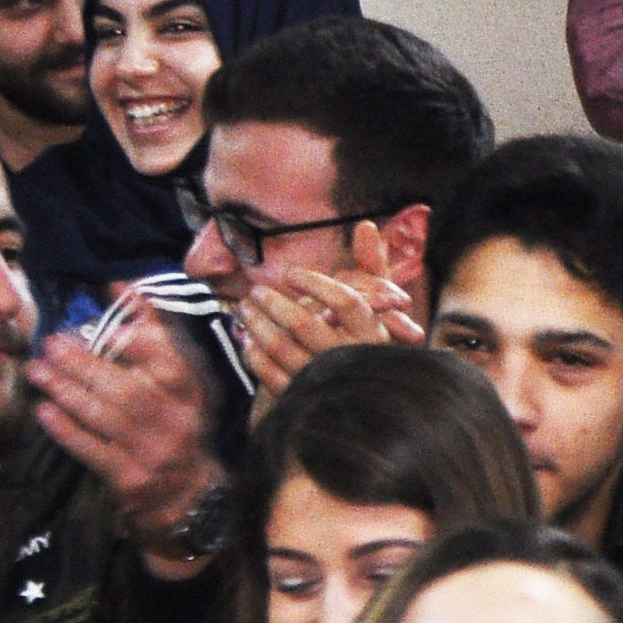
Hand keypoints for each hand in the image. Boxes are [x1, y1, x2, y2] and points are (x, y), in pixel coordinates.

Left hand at [27, 296, 223, 571]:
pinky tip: (44, 410)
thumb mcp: (184, 382)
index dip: (142, 335)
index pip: (169, 358)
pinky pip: (92, 449)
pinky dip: (66, 429)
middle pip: (126, 387)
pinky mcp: (128, 477)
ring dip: (66, 390)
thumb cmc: (179, 425)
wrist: (189, 495)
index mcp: (190, 391)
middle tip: (52, 342)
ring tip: (37, 370)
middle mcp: (174, 419)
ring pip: (104, 416)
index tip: (114, 317)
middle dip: (85, 362)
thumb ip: (158, 335)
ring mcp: (150, 450)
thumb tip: (123, 287)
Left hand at [239, 262, 422, 399]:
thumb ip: (372, 263)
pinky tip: (247, 340)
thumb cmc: (368, 338)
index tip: (291, 274)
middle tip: (255, 289)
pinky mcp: (303, 397)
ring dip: (256, 325)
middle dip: (273, 302)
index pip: (345, 301)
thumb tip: (365, 224)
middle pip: (304, 323)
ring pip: (282, 348)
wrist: (363, 397)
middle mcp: (349, 357)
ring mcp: (325, 379)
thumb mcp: (378, 301)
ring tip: (244, 309)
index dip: (316, 283)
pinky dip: (254, 355)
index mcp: (372, 332)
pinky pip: (270, 375)